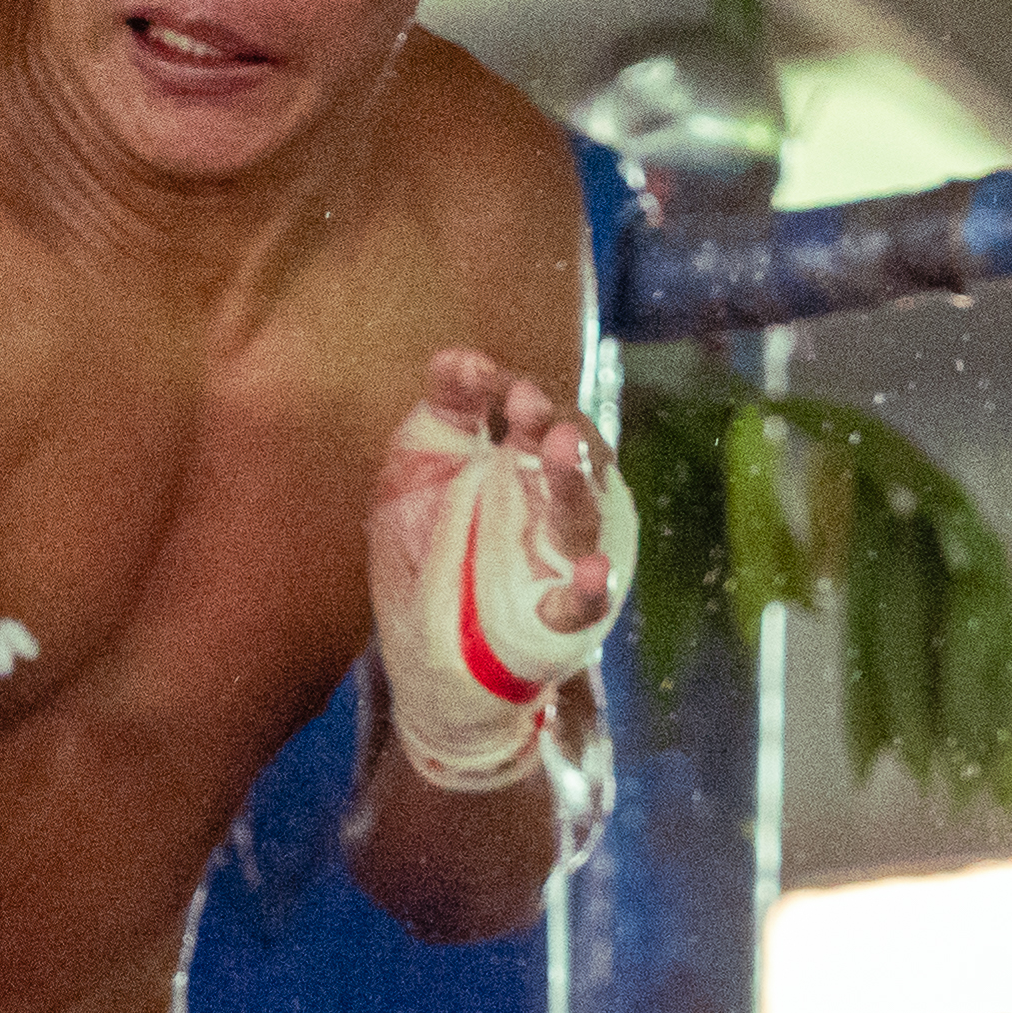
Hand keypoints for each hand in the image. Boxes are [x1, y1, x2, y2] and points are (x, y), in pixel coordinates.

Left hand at [369, 345, 615, 642]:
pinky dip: (593, 588)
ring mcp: (561, 559)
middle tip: (526, 401)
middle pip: (571, 453)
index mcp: (519, 461)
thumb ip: (443, 410)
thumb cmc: (428, 550)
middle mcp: (551, 502)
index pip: (532, 412)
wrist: (426, 655)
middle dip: (552, 421)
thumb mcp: (417, 470)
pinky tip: (591, 570)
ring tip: (559, 446)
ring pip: (582, 514)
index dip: (507, 389)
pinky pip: (588, 603)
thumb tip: (457, 357)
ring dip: (573, 480)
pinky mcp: (561, 617)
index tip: (470, 374)